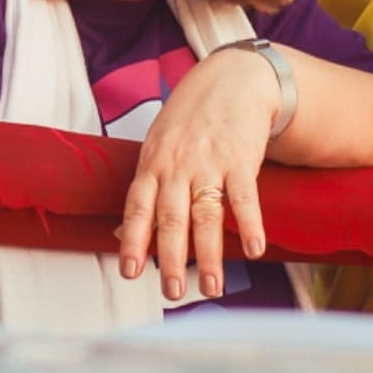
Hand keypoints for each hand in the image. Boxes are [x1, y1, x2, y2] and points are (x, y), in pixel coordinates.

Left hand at [115, 46, 277, 301]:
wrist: (231, 80)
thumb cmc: (190, 120)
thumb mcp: (157, 147)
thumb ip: (144, 191)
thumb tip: (119, 235)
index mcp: (152, 163)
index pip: (137, 207)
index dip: (132, 240)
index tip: (128, 272)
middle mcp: (177, 165)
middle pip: (172, 218)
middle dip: (171, 258)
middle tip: (171, 292)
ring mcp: (208, 162)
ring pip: (206, 214)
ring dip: (210, 253)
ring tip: (213, 286)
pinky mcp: (240, 158)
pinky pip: (244, 196)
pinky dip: (250, 223)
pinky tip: (253, 249)